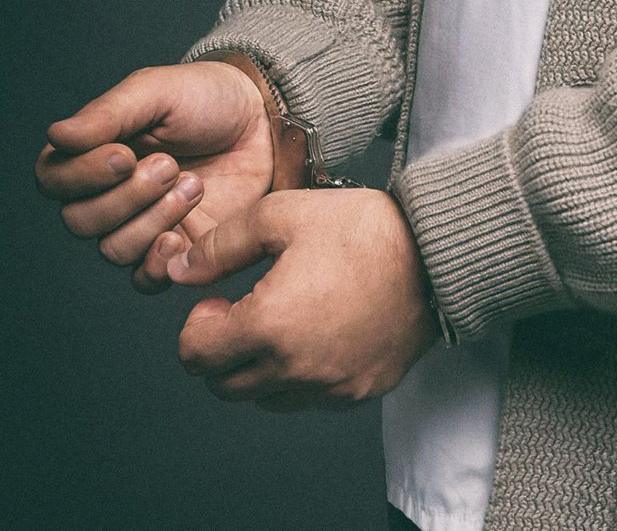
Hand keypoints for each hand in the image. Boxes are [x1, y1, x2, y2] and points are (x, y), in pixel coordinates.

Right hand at [34, 61, 272, 292]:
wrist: (264, 123)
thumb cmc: (207, 99)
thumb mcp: (157, 92)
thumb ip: (108, 114)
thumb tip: (58, 135)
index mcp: (93, 154)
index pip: (54, 180)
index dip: (83, 175)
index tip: (125, 154)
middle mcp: (110, 194)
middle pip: (81, 221)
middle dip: (127, 196)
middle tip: (171, 165)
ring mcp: (144, 225)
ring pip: (114, 249)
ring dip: (153, 219)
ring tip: (194, 185)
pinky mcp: (180, 249)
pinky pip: (146, 279)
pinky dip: (156, 264)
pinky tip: (181, 236)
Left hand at [167, 189, 436, 411]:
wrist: (438, 254)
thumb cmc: (364, 229)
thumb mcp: (282, 215)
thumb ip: (220, 246)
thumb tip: (178, 271)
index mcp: (269, 325)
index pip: (195, 356)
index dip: (196, 326)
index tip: (218, 301)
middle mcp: (297, 368)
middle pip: (225, 386)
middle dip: (222, 351)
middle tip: (246, 312)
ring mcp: (332, 386)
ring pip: (266, 399)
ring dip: (260, 368)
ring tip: (285, 323)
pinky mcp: (362, 390)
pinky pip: (312, 400)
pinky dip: (302, 377)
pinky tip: (321, 335)